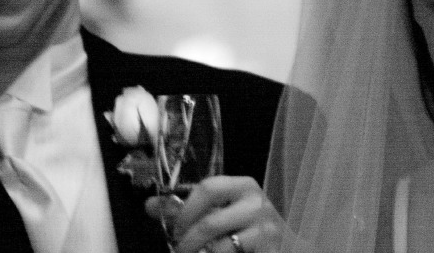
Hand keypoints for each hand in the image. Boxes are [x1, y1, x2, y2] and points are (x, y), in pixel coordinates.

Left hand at [145, 175, 283, 252]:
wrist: (283, 246)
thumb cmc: (245, 227)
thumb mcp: (218, 212)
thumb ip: (185, 209)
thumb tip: (150, 205)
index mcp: (242, 186)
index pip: (209, 187)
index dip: (185, 210)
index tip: (174, 229)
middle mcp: (257, 202)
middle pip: (210, 222)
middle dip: (188, 241)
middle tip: (179, 250)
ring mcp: (266, 228)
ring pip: (221, 246)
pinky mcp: (270, 248)